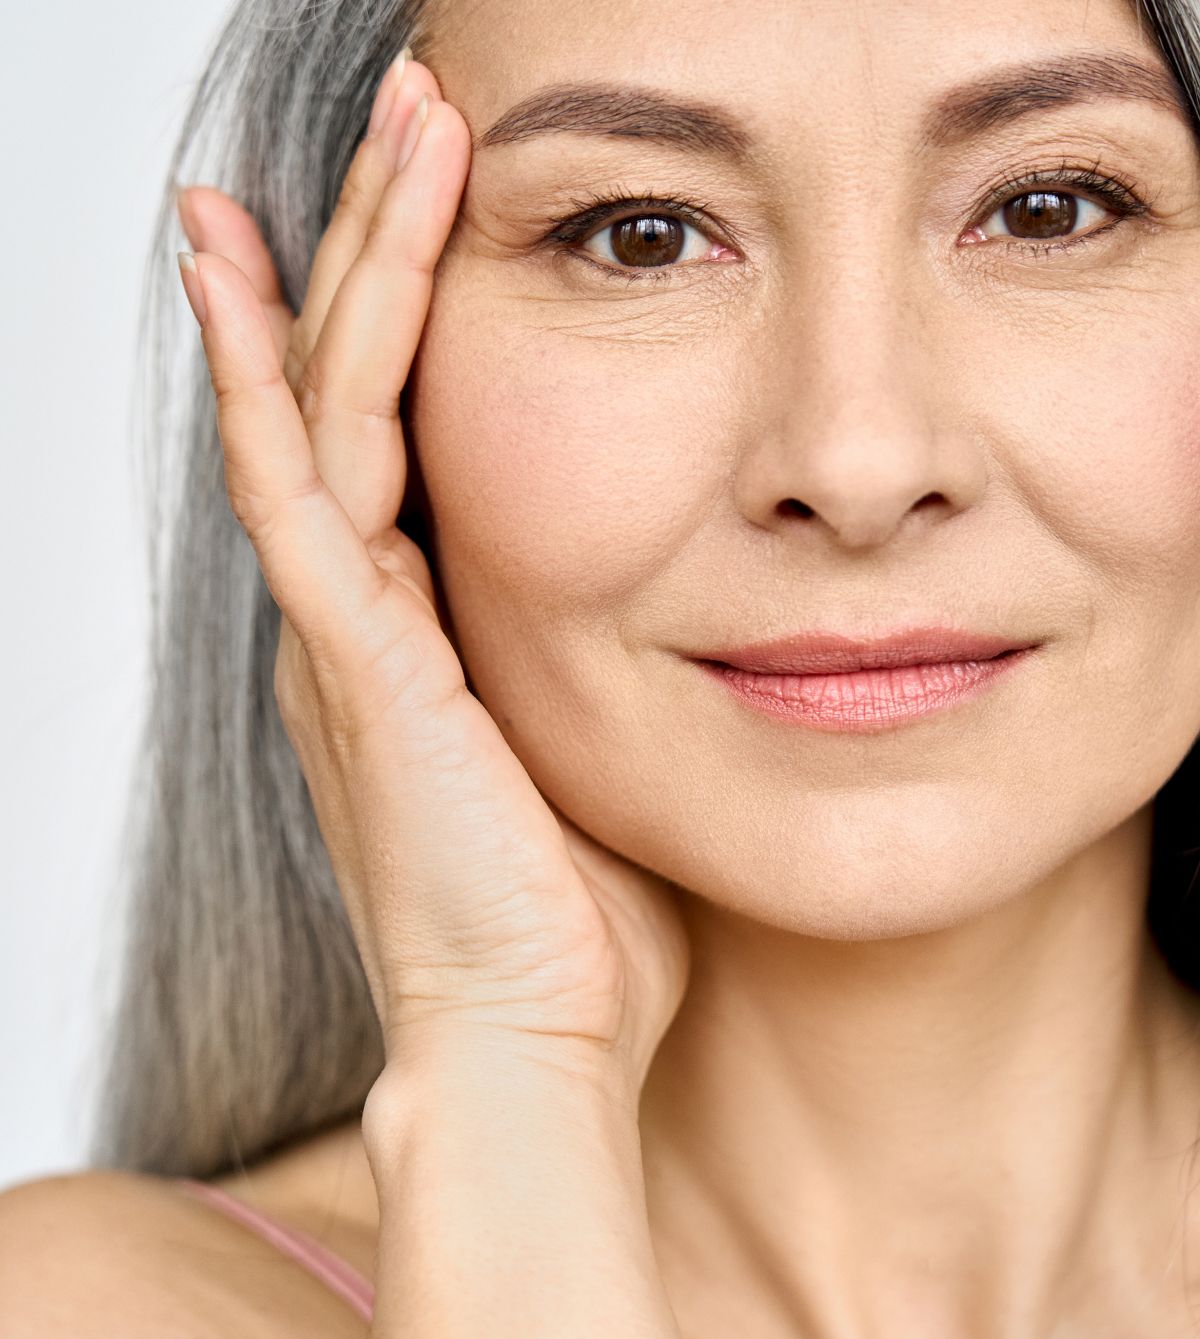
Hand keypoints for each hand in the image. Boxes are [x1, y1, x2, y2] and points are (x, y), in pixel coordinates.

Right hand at [175, 54, 692, 1103]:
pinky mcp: (349, 660)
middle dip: (384, 242)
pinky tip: (237, 267)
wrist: (537, 1040)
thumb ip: (614, 665)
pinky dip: (262, 372)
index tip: (457, 197)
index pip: (403, 432)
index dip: (418, 309)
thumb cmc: (586, 923)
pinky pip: (291, 484)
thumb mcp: (606, 754)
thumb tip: (704, 608)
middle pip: (358, 388)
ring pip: (324, 405)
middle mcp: (359, 618)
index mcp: (418, 636)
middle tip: (419, 110)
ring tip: (389, 126)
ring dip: (350, 260)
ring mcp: (341, 634)